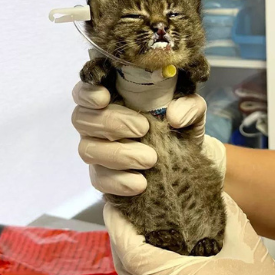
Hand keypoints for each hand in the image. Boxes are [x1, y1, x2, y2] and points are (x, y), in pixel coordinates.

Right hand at [71, 81, 224, 195]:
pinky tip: (140, 183)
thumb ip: (189, 106)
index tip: (105, 97)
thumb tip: (174, 116)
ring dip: (119, 154)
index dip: (87, 93)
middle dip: (111, 123)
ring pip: (88, 150)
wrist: (190, 159)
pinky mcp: (104, 177)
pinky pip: (100, 181)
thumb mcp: (193, 111)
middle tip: (143, 129)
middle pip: (82, 119)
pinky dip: (119, 182)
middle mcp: (98, 124)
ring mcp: (98, 151)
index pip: (85, 91)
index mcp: (114, 99)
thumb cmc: (182, 126)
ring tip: (150, 159)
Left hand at [104, 193, 274, 274]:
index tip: (119, 204)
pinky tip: (154, 246)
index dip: (120, 227)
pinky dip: (143, 264)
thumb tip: (209, 187)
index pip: (134, 254)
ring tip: (136, 222)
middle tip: (123, 207)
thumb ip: (226, 212)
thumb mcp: (249, 246)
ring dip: (129, 249)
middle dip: (119, 234)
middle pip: (126, 268)